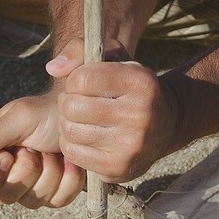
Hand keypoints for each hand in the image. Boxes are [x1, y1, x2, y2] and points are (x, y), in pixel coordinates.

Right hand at [0, 40, 90, 207]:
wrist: (81, 116)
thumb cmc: (45, 112)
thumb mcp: (18, 118)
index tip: (5, 157)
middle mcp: (5, 176)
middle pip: (5, 196)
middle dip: (27, 169)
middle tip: (35, 146)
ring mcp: (30, 188)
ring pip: (33, 201)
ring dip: (50, 171)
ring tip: (51, 150)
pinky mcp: (54, 194)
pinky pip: (58, 200)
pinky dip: (68, 179)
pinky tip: (68, 161)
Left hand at [57, 60, 178, 182]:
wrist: (165, 126)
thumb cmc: (130, 88)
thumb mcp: (114, 58)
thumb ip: (80, 50)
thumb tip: (53, 68)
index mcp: (140, 82)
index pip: (83, 79)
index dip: (74, 80)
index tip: (83, 84)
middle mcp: (140, 114)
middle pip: (73, 107)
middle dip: (68, 103)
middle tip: (78, 104)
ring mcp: (131, 145)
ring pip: (70, 131)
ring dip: (67, 124)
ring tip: (80, 120)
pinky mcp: (118, 167)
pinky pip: (73, 154)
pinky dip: (71, 144)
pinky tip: (84, 137)